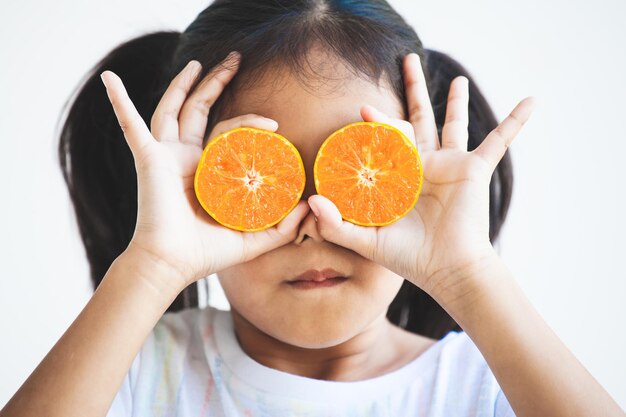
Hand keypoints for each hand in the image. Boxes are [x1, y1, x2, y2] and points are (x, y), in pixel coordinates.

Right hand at [100, 52, 308, 290]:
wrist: (172, 265)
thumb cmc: (205, 254)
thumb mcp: (251, 239)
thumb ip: (281, 228)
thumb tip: (308, 210)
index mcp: (207, 171)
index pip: (229, 134)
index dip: (250, 122)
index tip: (274, 123)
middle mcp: (186, 159)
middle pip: (200, 111)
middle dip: (216, 84)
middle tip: (236, 60)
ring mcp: (165, 155)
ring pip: (173, 109)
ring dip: (183, 84)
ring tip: (200, 62)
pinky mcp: (148, 158)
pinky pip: (130, 125)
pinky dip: (119, 102)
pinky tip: (109, 79)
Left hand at [308, 52, 535, 299]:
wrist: (445, 269)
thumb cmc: (408, 257)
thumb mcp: (366, 240)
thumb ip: (337, 224)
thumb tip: (312, 201)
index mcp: (400, 175)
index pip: (386, 140)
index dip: (376, 123)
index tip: (362, 110)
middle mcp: (425, 165)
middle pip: (418, 118)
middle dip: (412, 90)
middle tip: (406, 60)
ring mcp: (451, 165)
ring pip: (453, 123)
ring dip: (457, 101)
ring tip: (458, 80)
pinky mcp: (475, 169)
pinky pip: (499, 140)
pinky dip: (516, 121)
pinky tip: (532, 100)